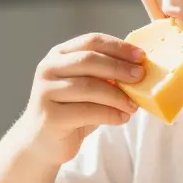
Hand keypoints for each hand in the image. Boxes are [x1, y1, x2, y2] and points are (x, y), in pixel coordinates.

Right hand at [18, 33, 144, 164]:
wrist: (42, 141)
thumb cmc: (70, 110)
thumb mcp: (87, 87)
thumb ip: (105, 75)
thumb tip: (139, 69)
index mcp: (59, 55)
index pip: (91, 41)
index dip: (118, 47)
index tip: (141, 56)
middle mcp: (48, 69)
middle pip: (89, 60)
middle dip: (119, 67)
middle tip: (140, 77)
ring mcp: (46, 92)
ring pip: (89, 87)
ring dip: (117, 95)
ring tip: (133, 105)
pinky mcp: (50, 116)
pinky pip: (87, 111)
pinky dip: (110, 114)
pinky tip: (122, 118)